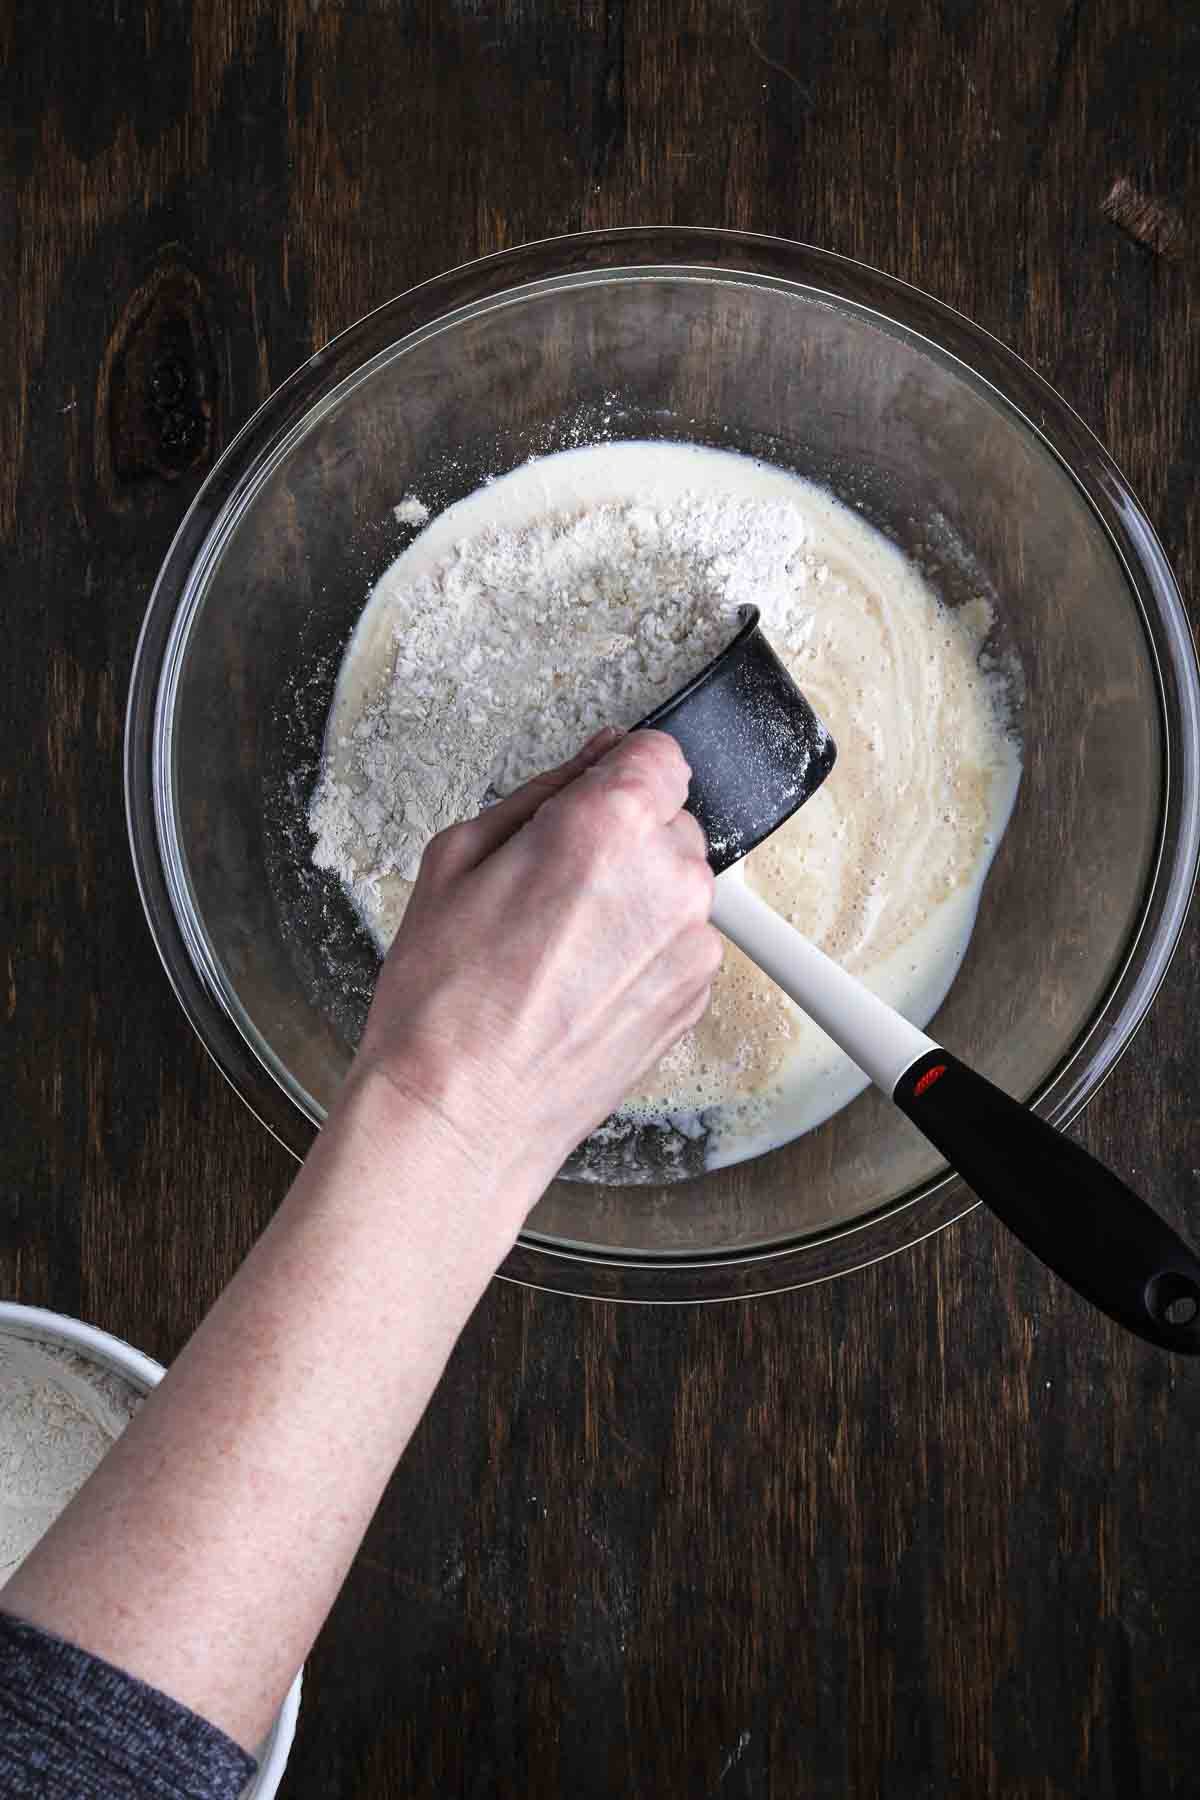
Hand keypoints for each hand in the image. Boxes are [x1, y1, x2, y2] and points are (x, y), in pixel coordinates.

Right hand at [353, 728, 721, 1193]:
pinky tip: (580, 984)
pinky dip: (642, 953)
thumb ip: (541, 794)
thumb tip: (591, 764)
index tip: (591, 798)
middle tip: (550, 890)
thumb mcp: (456, 858)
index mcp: (609, 826)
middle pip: (669, 822)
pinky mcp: (696, 996)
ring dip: (635, 900)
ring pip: (677, 886)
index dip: (618, 773)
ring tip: (559, 949)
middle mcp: (669, 878)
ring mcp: (692, 943)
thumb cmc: (444, 1001)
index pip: (660, 753)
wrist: (460, 1113)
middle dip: (620, 841)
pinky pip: (679, 944)